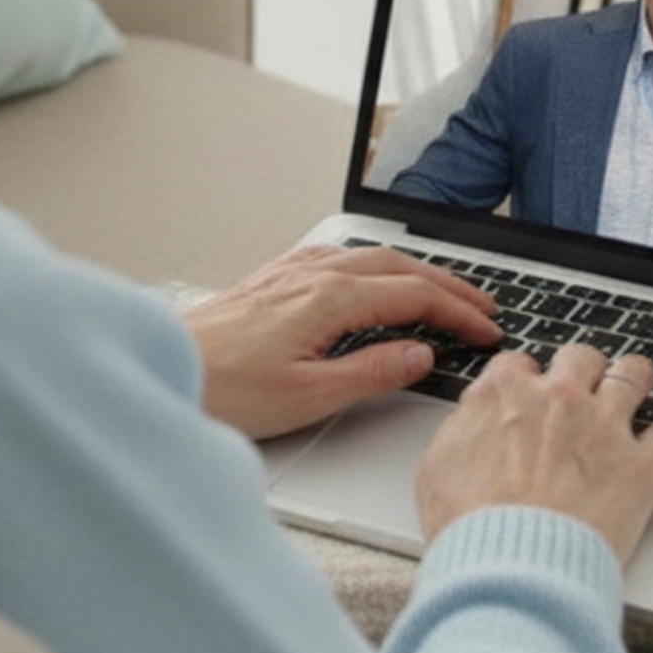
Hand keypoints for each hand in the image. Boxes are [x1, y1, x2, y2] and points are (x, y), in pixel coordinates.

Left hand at [182, 243, 500, 440]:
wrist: (163, 369)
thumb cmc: (225, 390)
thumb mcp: (310, 396)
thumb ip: (372, 372)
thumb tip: (420, 355)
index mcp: (330, 298)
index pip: (415, 297)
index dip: (460, 313)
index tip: (489, 330)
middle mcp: (311, 274)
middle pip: (400, 268)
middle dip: (449, 286)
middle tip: (485, 306)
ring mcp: (289, 272)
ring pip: (369, 257)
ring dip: (413, 272)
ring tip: (441, 292)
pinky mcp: (270, 280)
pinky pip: (336, 256)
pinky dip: (372, 265)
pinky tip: (370, 277)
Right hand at [415, 345, 652, 563]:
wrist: (512, 567)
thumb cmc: (470, 530)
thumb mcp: (438, 468)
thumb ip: (463, 428)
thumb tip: (474, 416)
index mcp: (506, 396)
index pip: (519, 364)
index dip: (527, 379)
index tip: (531, 391)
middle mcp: (558, 400)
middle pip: (580, 358)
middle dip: (583, 368)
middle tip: (587, 382)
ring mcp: (605, 428)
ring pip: (633, 376)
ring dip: (638, 377)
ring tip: (644, 380)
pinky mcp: (643, 466)